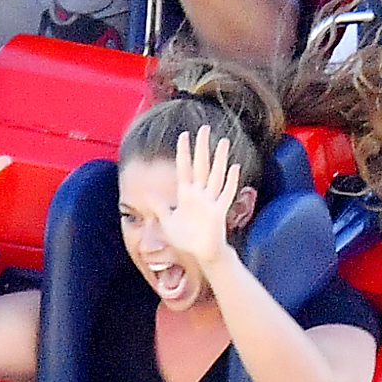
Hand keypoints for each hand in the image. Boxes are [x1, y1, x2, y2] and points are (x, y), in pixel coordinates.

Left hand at [157, 125, 243, 272]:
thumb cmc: (186, 238)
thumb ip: (159, 206)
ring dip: (219, 159)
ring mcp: (211, 201)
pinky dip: (231, 181)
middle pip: (201, 166)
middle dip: (202, 147)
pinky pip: (226, 194)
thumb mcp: (168, 221)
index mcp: (186, 195)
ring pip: (216, 176)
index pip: (184, 168)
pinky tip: (234, 167)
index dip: (183, 152)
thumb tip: (147, 192)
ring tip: (223, 142)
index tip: (183, 135)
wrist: (201, 254)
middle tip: (205, 128)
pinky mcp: (219, 212)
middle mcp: (200, 194)